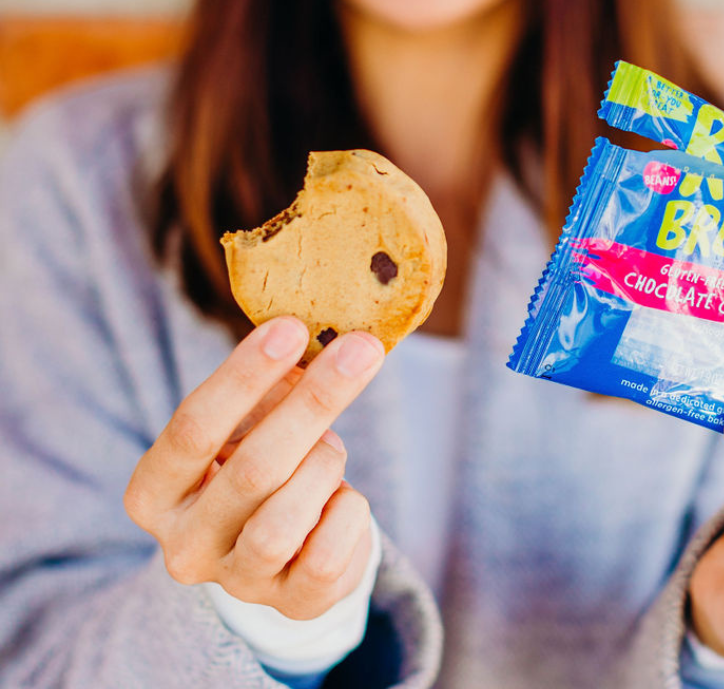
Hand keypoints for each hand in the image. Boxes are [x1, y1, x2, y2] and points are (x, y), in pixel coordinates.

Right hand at [125, 316, 384, 619]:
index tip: (292, 328)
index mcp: (153, 493)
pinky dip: (348, 510)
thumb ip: (273, 389)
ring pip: (287, 517)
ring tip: (329, 449)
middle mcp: (183, 545)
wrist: (287, 551)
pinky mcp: (291, 604)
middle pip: (252, 467)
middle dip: (315, 400)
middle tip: (361, 349)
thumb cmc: (259, 465)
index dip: (244, 375)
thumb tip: (323, 343)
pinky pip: (329, 550)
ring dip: (325, 465)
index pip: (192, 427)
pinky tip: (342, 498)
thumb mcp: (248, 426)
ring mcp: (235, 581)